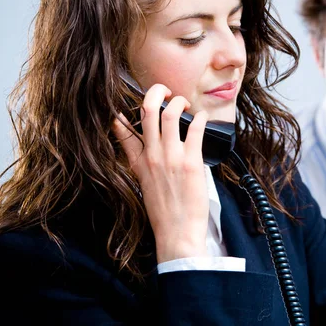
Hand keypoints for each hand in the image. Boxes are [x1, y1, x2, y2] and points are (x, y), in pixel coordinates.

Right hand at [112, 84, 208, 263]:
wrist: (177, 234)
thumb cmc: (164, 214)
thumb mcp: (144, 186)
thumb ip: (142, 165)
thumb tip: (145, 151)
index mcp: (139, 163)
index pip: (123, 130)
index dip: (124, 113)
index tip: (129, 105)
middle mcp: (152, 156)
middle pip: (148, 111)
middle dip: (156, 92)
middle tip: (166, 90)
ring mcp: (171, 157)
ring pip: (171, 114)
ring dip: (180, 102)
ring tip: (186, 104)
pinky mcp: (191, 162)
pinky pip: (195, 129)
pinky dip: (201, 118)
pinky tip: (203, 117)